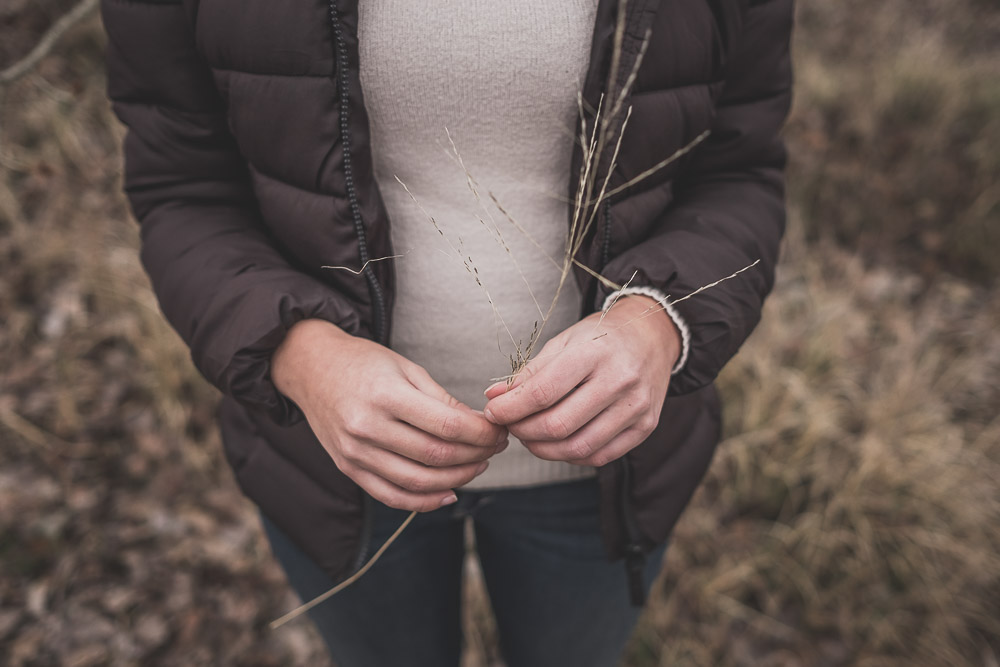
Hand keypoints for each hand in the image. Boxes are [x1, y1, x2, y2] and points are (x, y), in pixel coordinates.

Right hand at [272, 319, 506, 510]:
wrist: (312, 368)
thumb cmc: (364, 363)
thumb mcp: (407, 368)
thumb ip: (442, 400)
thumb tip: (481, 427)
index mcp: (386, 395)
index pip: (447, 425)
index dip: (482, 434)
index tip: (499, 432)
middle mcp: (367, 427)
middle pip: (436, 455)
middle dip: (476, 455)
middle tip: (495, 448)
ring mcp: (355, 452)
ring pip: (417, 481)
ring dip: (457, 479)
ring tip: (477, 466)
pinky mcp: (348, 468)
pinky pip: (391, 496)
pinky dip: (424, 501)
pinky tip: (449, 493)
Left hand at [483, 295, 679, 466]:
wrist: (652, 336)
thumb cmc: (602, 337)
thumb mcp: (564, 342)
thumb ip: (529, 372)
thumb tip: (493, 398)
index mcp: (595, 352)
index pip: (543, 392)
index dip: (511, 409)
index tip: (494, 412)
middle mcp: (620, 380)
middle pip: (558, 425)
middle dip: (524, 431)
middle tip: (511, 426)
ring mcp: (636, 407)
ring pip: (578, 447)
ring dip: (543, 449)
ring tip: (530, 437)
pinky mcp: (645, 427)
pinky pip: (599, 456)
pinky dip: (570, 456)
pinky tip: (558, 443)